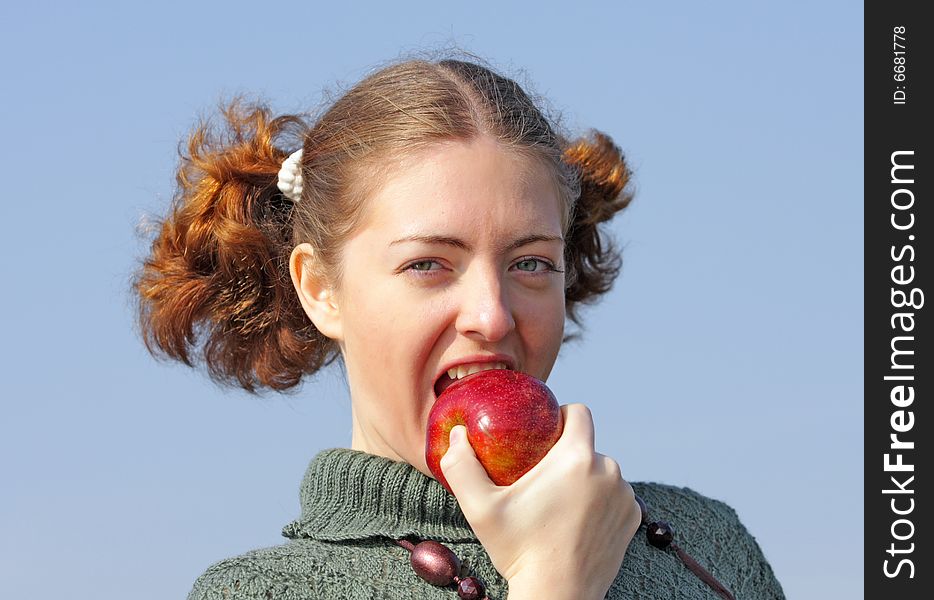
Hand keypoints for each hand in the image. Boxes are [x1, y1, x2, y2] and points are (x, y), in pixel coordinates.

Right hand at [439, 404, 640, 599]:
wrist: (557, 597)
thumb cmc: (518, 551)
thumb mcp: (480, 508)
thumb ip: (461, 466)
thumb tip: (457, 434)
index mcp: (576, 458)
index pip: (578, 412)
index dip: (559, 416)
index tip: (541, 435)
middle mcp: (609, 471)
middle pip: (587, 445)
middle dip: (567, 454)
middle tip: (540, 479)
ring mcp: (625, 496)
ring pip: (602, 471)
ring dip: (585, 479)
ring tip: (559, 504)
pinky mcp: (633, 519)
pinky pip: (615, 495)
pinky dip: (600, 502)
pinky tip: (577, 521)